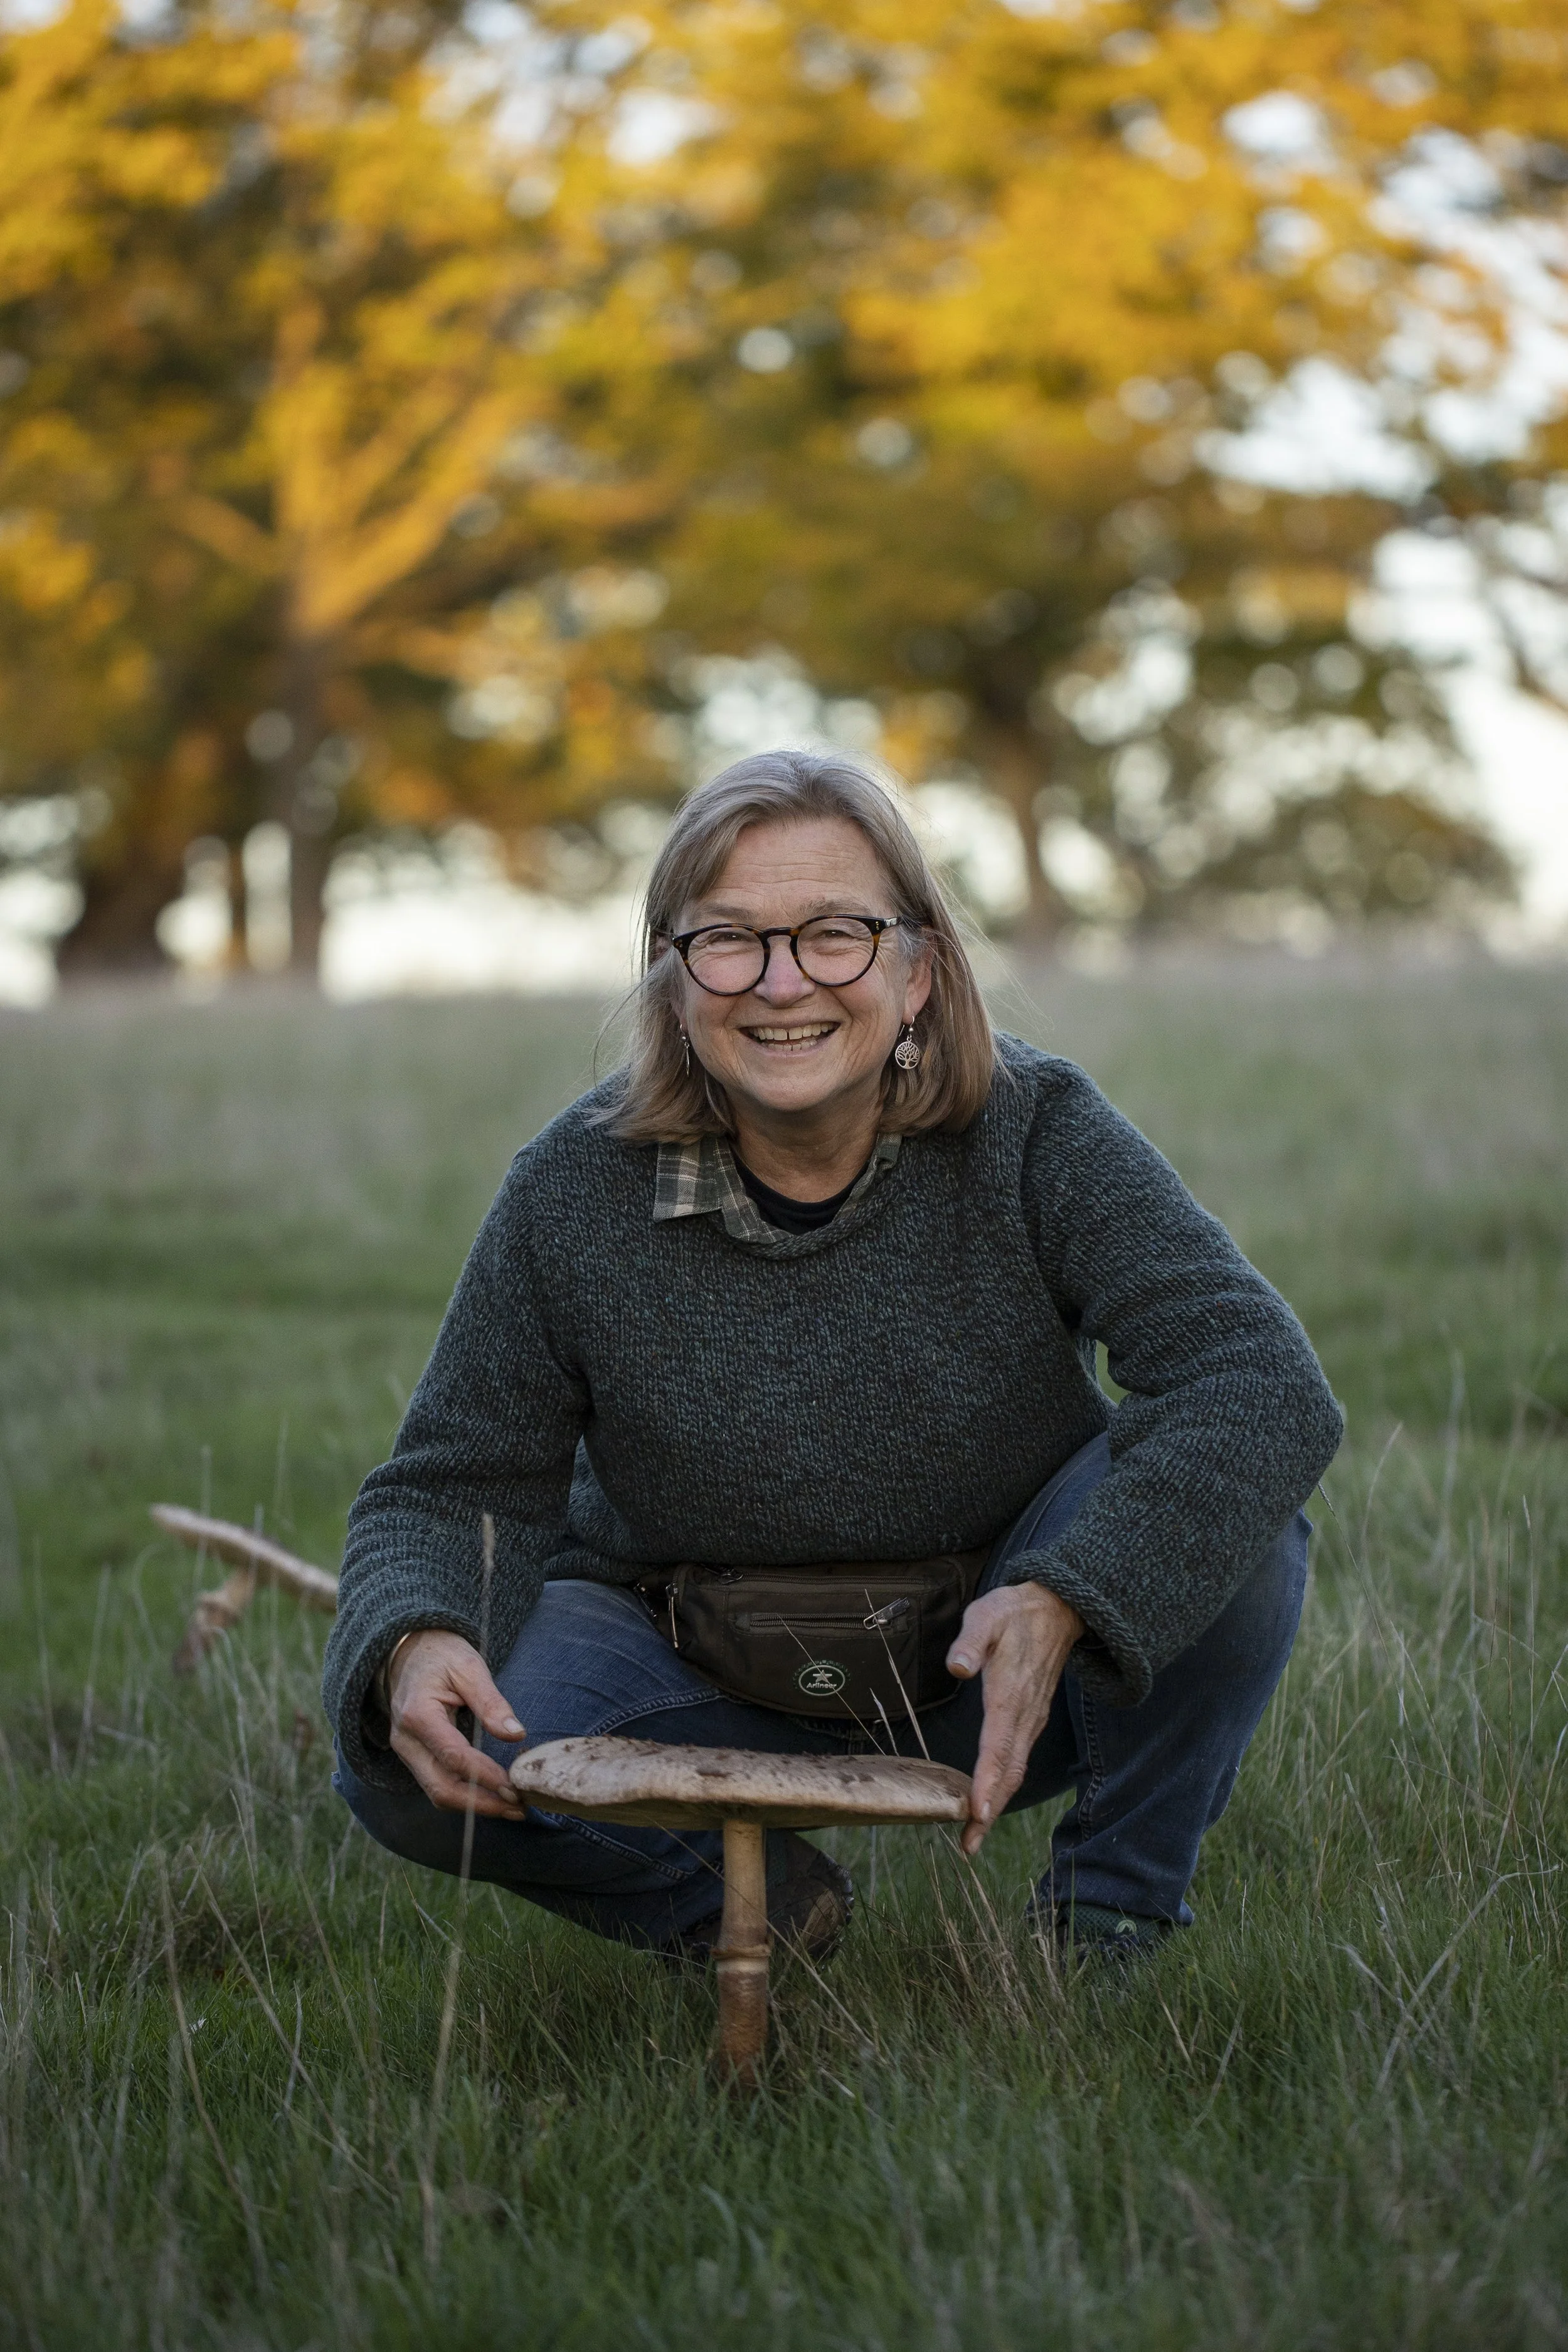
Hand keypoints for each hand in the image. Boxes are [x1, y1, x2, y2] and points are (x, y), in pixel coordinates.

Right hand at [387, 1630, 526, 1816]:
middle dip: (481, 1803)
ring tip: (512, 1807)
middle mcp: (406, 1740)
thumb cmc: (441, 1655)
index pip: (453, 1757)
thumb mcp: (469, 1667)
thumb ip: (491, 1702)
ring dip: (475, 1805)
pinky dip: (465, 1795)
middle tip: (518, 1807)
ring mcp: (406, 1751)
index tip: (515, 1787)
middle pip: (441, 1787)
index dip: (485, 1776)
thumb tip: (516, 1734)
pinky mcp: (414, 1757)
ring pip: (437, 1792)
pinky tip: (492, 1795)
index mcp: (418, 1714)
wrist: (409, 1651)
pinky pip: (437, 1784)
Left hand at [947, 1583, 1084, 1856]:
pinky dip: (1003, 1786)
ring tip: (973, 1835)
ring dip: (996, 1804)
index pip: (998, 1747)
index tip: (977, 1814)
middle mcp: (1024, 1716)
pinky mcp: (1030, 1720)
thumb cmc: (1013, 1613)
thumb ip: (971, 1641)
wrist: (1056, 1609)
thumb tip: (958, 1667)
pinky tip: (987, 1799)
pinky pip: (1017, 1760)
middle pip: (1009, 1773)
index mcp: (1010, 1696)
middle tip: (968, 1846)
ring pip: (1015, 1770)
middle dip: (989, 1811)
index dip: (987, 1783)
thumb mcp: (987, 1616)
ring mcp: (1030, 1720)